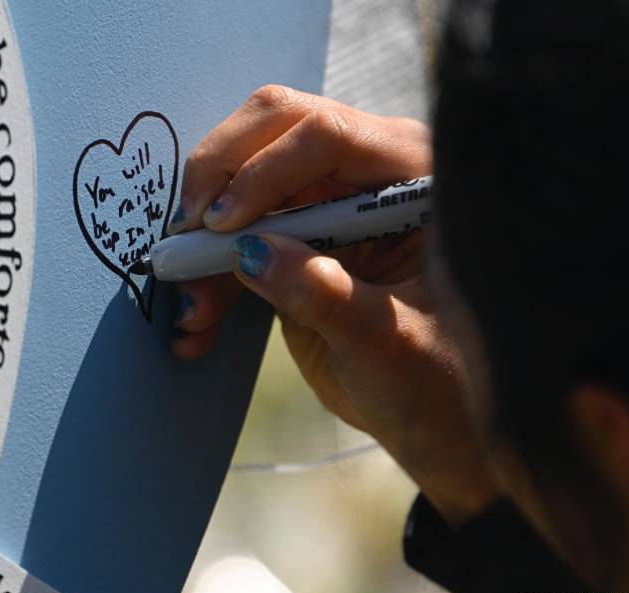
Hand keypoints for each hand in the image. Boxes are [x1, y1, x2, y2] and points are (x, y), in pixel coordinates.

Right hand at [171, 86, 497, 524]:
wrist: (442, 423)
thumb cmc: (443, 380)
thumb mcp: (390, 344)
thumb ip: (326, 295)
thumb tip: (252, 253)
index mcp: (413, 177)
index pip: (327, 136)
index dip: (264, 170)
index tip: (223, 225)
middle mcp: (369, 172)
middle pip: (273, 131)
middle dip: (218, 183)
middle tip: (185, 239)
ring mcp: (330, 203)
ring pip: (241, 185)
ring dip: (205, 245)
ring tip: (190, 315)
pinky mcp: (298, 240)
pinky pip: (236, 238)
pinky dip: (210, 277)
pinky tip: (197, 327)